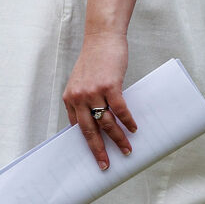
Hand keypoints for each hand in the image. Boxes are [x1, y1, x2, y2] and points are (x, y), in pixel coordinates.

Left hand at [62, 32, 135, 170]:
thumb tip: (97, 123)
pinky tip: (133, 129)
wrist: (102, 38)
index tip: (94, 157)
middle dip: (98, 150)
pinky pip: (119, 110)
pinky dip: (128, 121)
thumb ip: (85, 101)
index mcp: (70, 99)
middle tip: (105, 165)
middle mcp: (79, 97)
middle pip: (89, 131)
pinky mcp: (109, 86)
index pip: (77, 128)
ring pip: (106, 123)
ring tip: (126, 149)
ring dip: (118, 138)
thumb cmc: (95, 60)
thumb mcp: (82, 81)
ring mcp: (93, 92)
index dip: (86, 144)